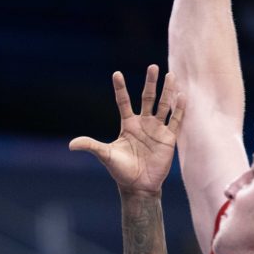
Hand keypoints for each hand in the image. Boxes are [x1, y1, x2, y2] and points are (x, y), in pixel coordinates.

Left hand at [69, 65, 182, 193]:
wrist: (139, 186)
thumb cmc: (121, 171)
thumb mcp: (106, 155)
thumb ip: (91, 146)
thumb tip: (71, 145)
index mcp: (128, 125)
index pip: (123, 102)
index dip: (120, 88)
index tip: (116, 73)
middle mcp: (143, 123)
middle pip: (147, 98)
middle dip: (151, 83)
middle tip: (153, 67)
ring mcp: (157, 129)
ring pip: (163, 105)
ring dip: (167, 91)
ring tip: (171, 75)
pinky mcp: (168, 138)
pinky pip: (175, 121)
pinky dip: (179, 109)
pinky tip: (182, 97)